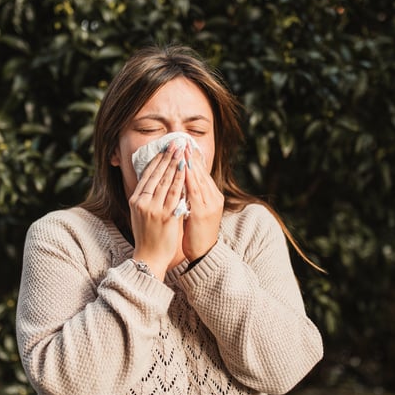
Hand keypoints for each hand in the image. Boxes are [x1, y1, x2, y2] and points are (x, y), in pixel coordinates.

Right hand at [129, 143, 185, 279]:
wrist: (149, 257)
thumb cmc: (147, 235)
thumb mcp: (140, 214)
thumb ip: (146, 198)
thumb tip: (154, 181)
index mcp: (135, 200)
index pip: (146, 175)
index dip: (156, 159)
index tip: (164, 148)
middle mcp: (143, 202)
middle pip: (156, 174)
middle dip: (167, 157)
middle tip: (176, 143)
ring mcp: (154, 208)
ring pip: (166, 181)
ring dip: (175, 164)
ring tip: (182, 151)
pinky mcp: (166, 216)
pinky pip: (175, 194)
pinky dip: (181, 180)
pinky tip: (186, 170)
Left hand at [182, 144, 223, 260]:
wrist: (204, 254)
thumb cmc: (197, 234)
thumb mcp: (195, 211)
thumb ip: (191, 197)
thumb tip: (180, 182)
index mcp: (212, 197)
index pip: (202, 173)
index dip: (194, 159)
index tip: (185, 146)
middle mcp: (213, 198)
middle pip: (202, 172)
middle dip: (191, 156)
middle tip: (183, 141)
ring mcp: (209, 204)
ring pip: (199, 179)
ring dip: (190, 163)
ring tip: (183, 149)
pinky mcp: (203, 212)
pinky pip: (195, 191)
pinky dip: (189, 178)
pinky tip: (183, 168)